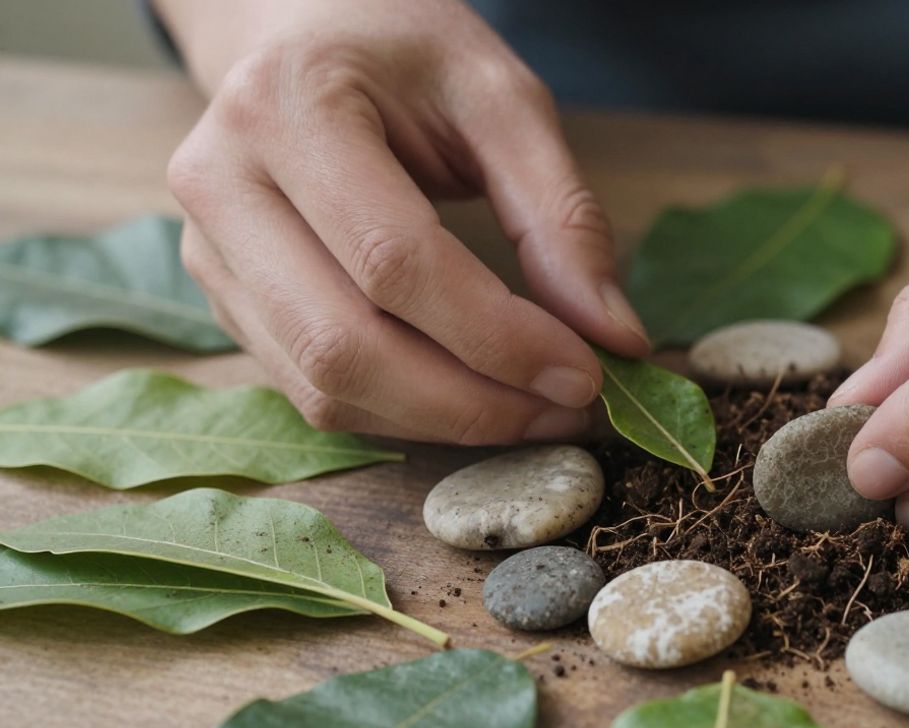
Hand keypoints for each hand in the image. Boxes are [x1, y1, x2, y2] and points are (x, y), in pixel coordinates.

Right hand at [156, 0, 649, 443]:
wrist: (302, 32)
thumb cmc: (404, 52)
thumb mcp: (501, 101)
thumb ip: (561, 214)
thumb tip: (614, 336)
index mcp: (285, 108)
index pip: (394, 261)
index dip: (497, 336)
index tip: (586, 373)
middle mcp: (221, 184)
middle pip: (345, 345)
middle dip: (472, 401)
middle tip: (568, 409)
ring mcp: (207, 250)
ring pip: (324, 386)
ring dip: (442, 421)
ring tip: (534, 409)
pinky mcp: (223, 297)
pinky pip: (312, 390)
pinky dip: (404, 414)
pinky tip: (472, 395)